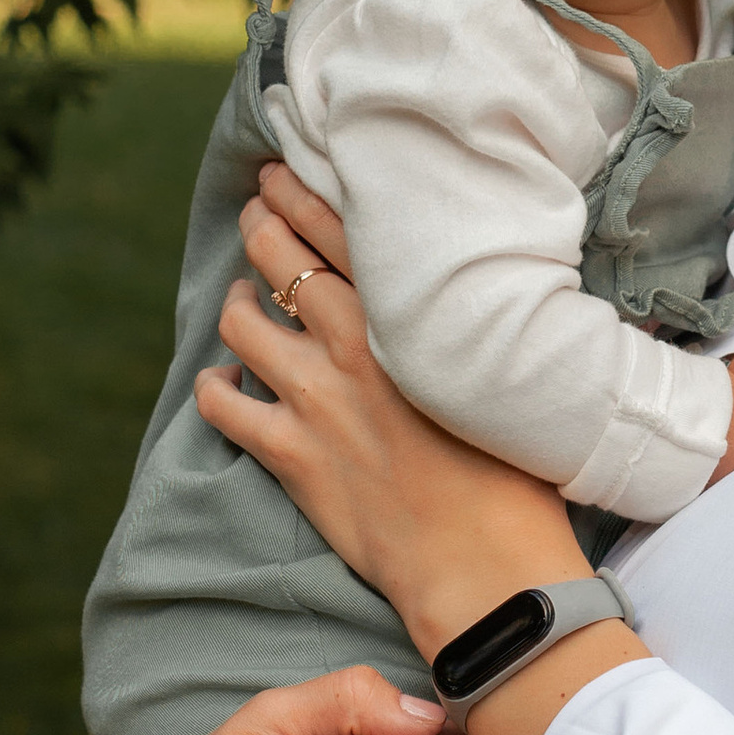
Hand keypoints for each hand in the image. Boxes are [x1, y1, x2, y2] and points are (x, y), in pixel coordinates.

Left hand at [198, 183, 576, 652]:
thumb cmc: (519, 475)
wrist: (486, 563)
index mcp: (409, 317)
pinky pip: (220, 407)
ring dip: (236, 303)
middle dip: (260, 224)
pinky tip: (225, 386)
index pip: (339, 228)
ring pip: (241, 323)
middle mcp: (352, 345)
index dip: (301, 190)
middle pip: (280, 256)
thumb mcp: (510, 374)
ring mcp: (314, 398)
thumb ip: (476, 324)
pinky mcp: (289, 455)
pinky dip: (215, 390)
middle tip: (256, 213)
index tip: (284, 171)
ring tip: (243, 300)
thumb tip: (472, 294)